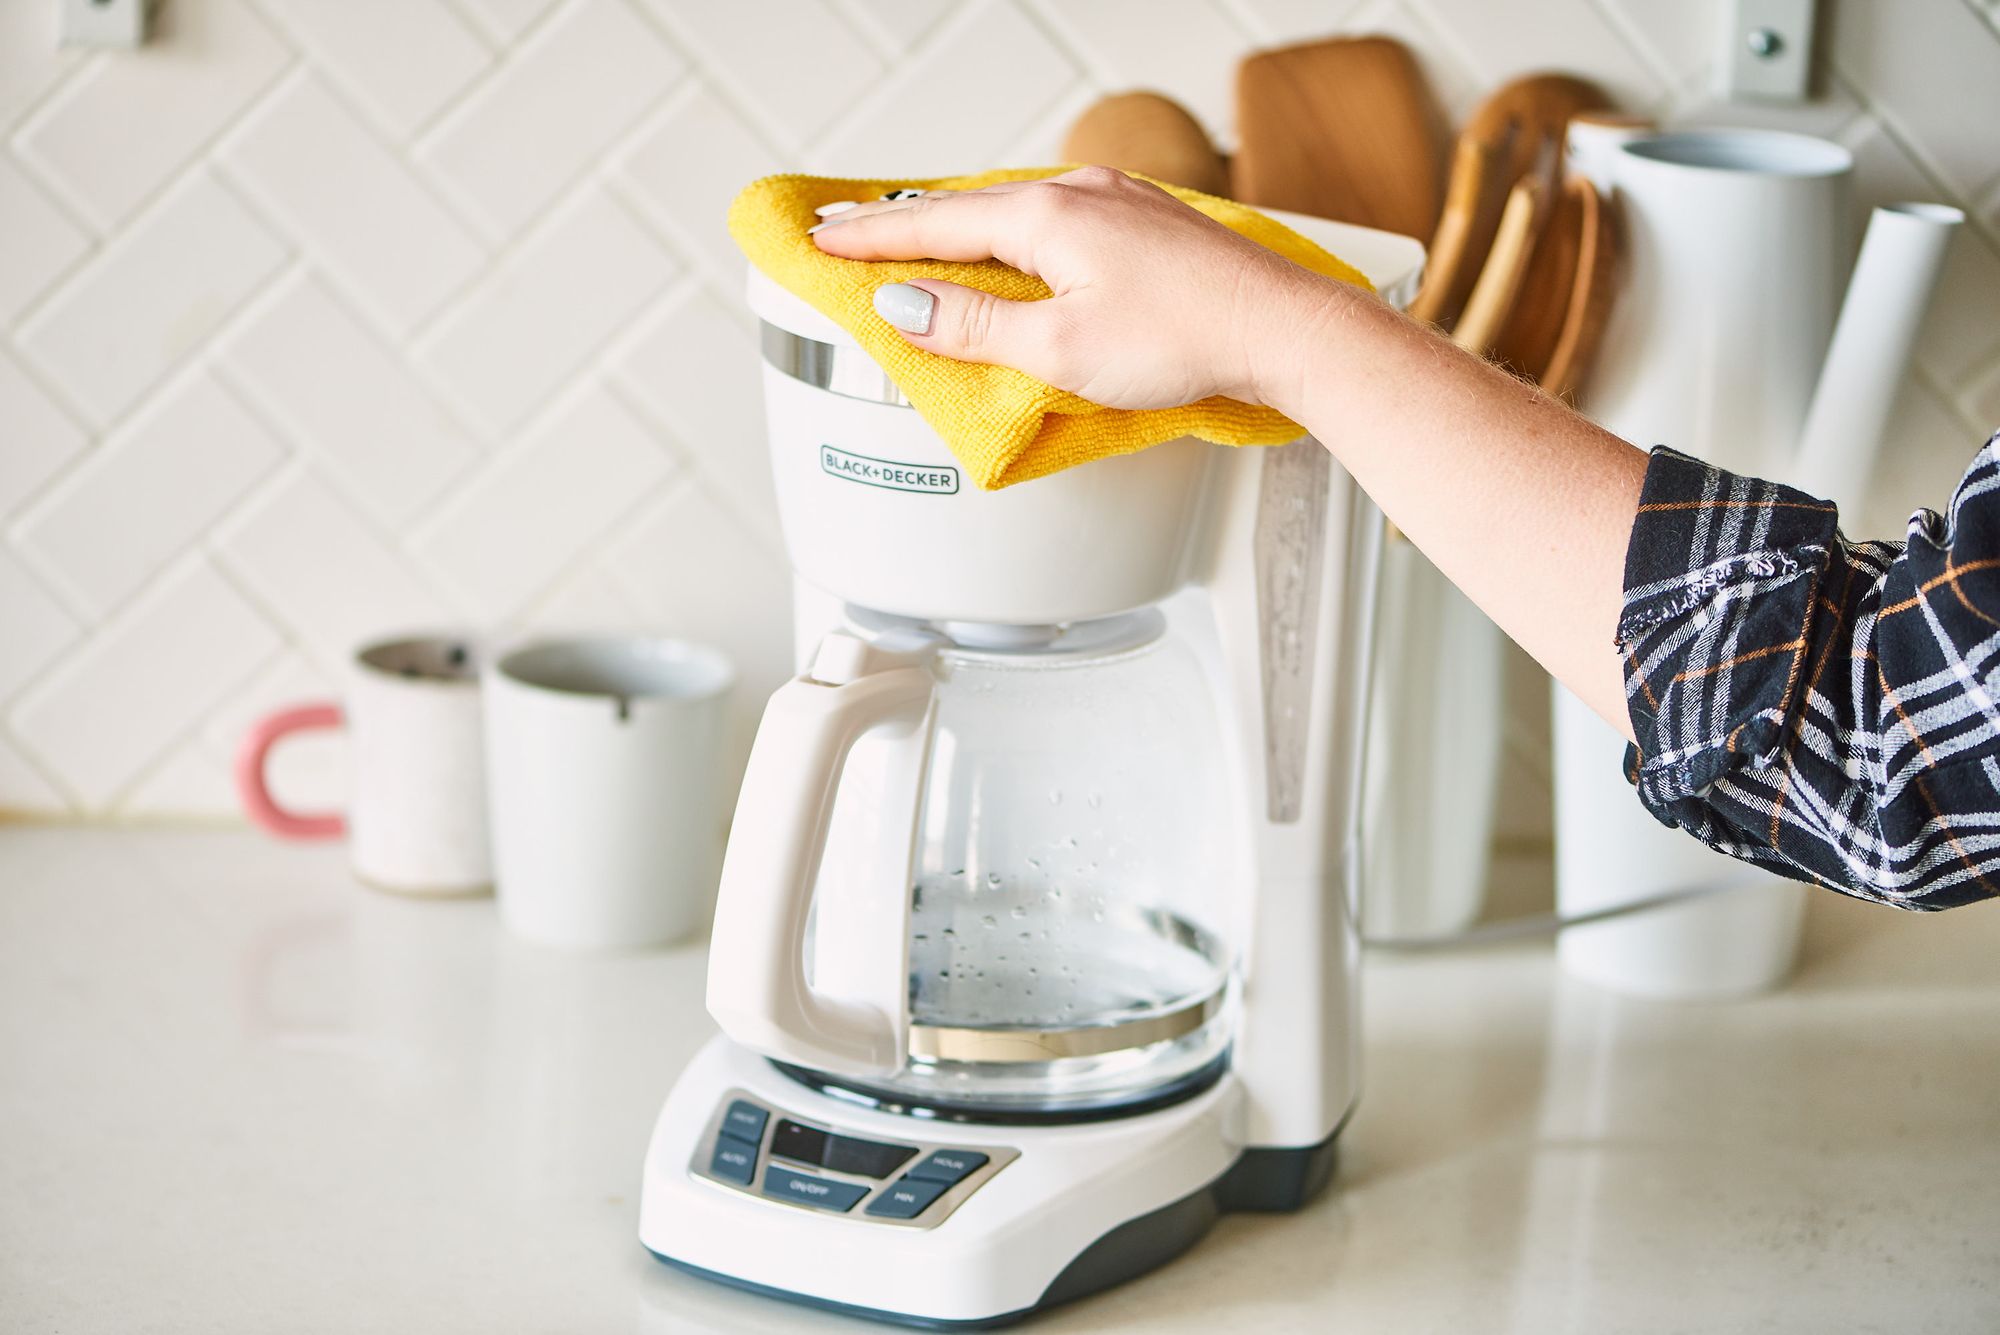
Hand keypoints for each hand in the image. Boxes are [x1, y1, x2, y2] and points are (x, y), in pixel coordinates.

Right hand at [810, 166, 1349, 411]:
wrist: (1282, 329)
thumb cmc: (1185, 339)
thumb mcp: (1060, 349)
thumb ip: (975, 326)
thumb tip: (906, 306)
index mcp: (1047, 217)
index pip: (933, 225)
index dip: (870, 240)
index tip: (820, 242)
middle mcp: (1080, 193)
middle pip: (969, 208)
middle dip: (906, 227)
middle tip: (850, 235)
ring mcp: (1118, 203)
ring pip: (1013, 211)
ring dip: (960, 229)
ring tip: (917, 245)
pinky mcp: (1146, 224)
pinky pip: (1055, 220)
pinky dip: (1012, 236)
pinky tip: (1012, 251)